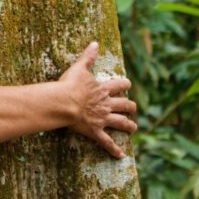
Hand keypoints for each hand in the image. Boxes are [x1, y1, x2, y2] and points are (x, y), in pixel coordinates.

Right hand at [59, 42, 136, 158]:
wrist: (64, 102)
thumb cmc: (70, 85)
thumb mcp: (79, 68)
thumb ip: (88, 57)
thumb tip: (95, 43)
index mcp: (103, 89)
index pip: (119, 85)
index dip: (125, 85)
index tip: (128, 84)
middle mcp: (106, 104)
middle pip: (124, 105)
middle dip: (130, 107)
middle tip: (133, 108)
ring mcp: (102, 119)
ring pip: (120, 123)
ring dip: (128, 126)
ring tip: (133, 128)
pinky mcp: (96, 131)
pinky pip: (107, 142)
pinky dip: (114, 149)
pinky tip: (121, 156)